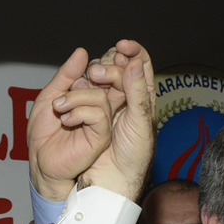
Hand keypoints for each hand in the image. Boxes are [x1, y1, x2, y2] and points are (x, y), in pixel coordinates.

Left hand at [28, 47, 114, 200]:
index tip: (78, 72)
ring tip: (59, 107)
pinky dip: (80, 112)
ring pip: (100, 98)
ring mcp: (102, 123)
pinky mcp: (101, 137)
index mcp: (90, 97)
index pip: (101, 74)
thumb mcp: (50, 95)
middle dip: (90, 78)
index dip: (95, 67)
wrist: (40, 159)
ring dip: (75, 98)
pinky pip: (99, 116)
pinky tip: (66, 119)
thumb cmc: (44, 132)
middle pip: (107, 82)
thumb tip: (82, 52)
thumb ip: (66, 75)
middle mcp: (99, 108)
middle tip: (66, 90)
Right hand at [76, 39, 155, 202]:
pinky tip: (80, 87)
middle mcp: (126, 96)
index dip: (133, 50)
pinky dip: (82, 85)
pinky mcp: (89, 110)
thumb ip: (138, 92)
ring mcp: (107, 102)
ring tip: (90, 78)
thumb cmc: (134, 154)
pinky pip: (86, 90)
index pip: (141, 63)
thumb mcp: (140, 121)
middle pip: (118, 65)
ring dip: (95, 73)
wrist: (112, 177)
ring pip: (100, 76)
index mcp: (144, 96)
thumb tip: (135, 63)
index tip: (122, 46)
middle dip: (109, 63)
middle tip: (99, 71)